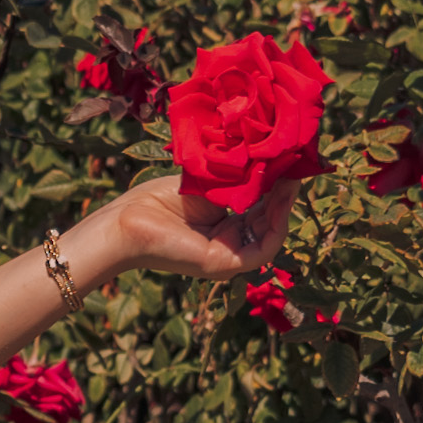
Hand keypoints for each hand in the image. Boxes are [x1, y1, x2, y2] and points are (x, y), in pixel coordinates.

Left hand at [96, 174, 299, 287]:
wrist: (127, 222)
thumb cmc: (156, 202)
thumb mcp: (206, 187)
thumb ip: (235, 181)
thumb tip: (266, 159)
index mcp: (223, 229)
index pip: (260, 211)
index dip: (276, 189)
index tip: (287, 164)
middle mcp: (229, 245)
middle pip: (269, 222)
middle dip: (285, 195)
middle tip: (296, 167)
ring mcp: (228, 258)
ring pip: (271, 234)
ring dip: (285, 206)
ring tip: (291, 178)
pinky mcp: (224, 264)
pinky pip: (264, 248)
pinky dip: (277, 223)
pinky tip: (280, 197)